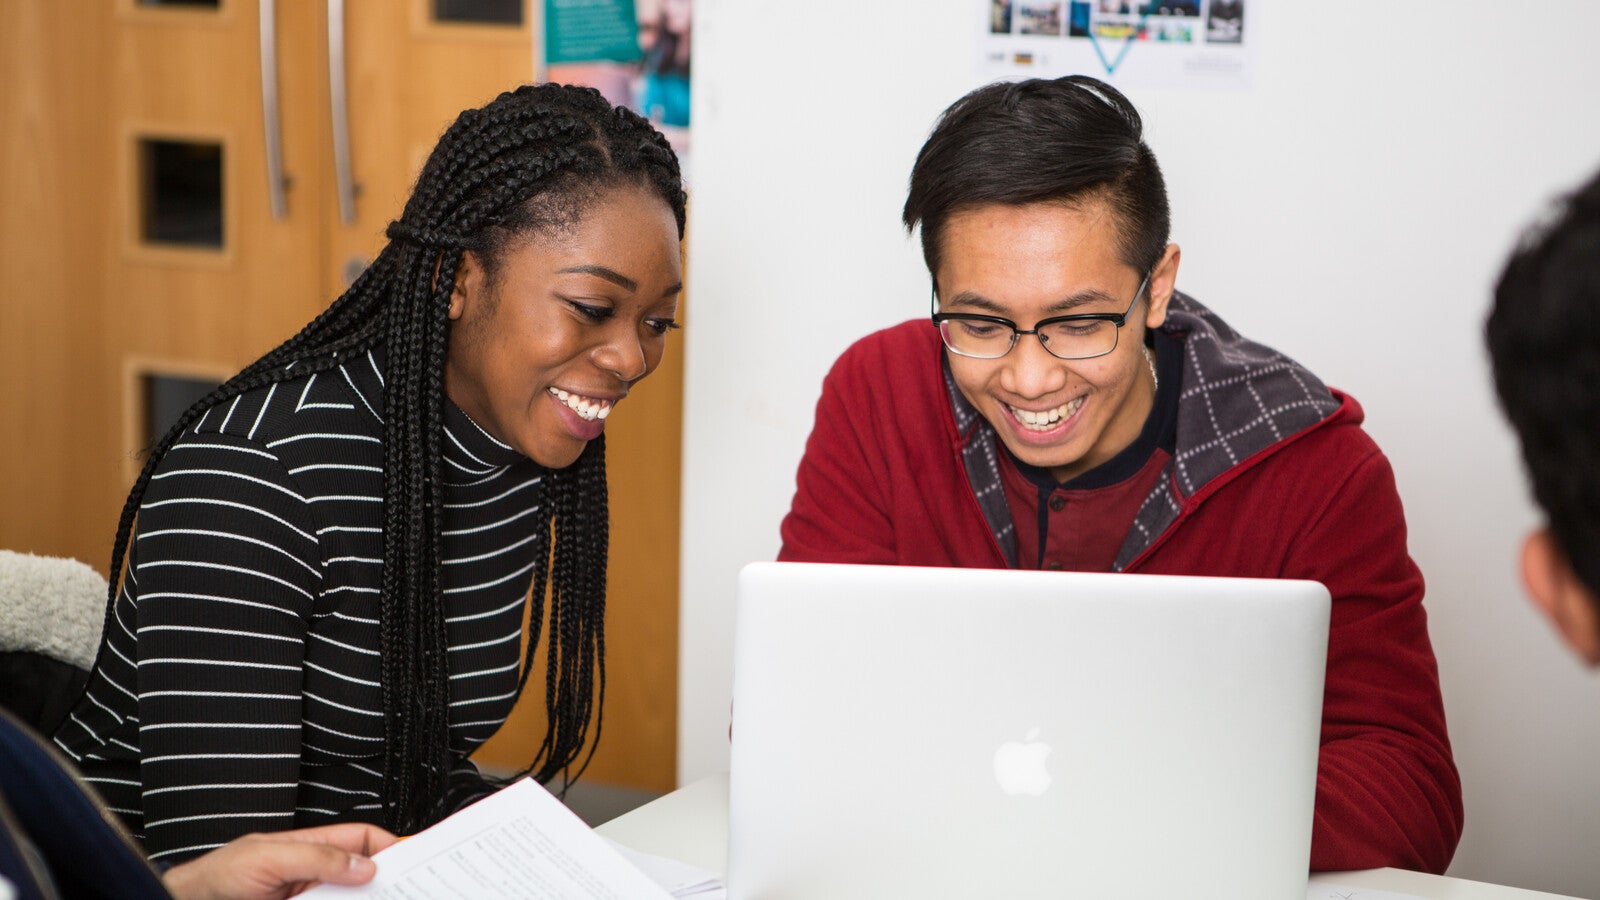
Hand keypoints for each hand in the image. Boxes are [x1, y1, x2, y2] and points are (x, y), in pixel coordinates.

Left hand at [160, 823, 397, 899]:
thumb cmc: (218, 877)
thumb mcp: (269, 858)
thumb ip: (317, 858)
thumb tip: (364, 865)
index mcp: (310, 847)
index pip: (361, 841)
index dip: (389, 847)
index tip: (414, 860)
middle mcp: (313, 875)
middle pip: (362, 877)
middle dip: (385, 883)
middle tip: (409, 891)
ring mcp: (309, 899)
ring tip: (390, 898)